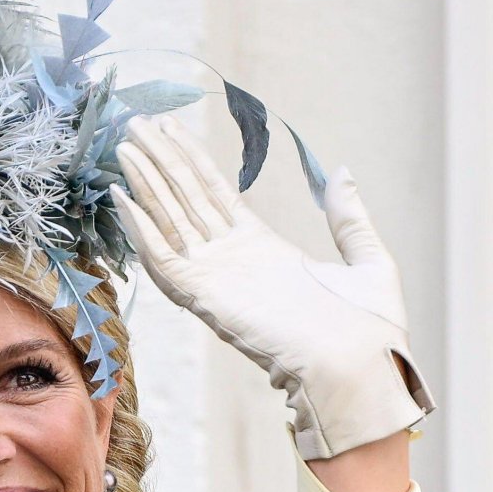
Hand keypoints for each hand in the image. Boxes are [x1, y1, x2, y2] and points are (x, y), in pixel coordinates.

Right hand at [111, 114, 434, 459]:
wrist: (361, 368)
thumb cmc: (369, 330)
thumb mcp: (368, 259)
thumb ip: (349, 217)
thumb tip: (342, 173)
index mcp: (264, 250)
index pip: (215, 196)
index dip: (192, 160)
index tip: (170, 129)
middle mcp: (232, 261)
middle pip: (186, 199)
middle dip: (161, 161)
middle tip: (134, 124)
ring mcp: (216, 277)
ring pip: (170, 220)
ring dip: (145, 182)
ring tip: (123, 145)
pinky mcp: (206, 296)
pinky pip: (164, 257)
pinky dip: (141, 229)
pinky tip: (123, 197)